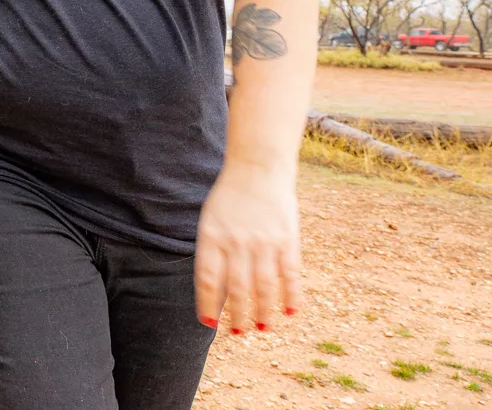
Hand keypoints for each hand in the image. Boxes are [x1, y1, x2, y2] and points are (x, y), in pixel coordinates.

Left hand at [194, 161, 303, 333]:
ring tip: (262, 328)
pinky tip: (291, 312)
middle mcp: (237, 242)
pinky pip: (291, 274)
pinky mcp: (287, 239)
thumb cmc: (229, 199)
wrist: (257, 168)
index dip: (208, 304)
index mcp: (212, 237)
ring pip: (264, 287)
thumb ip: (213, 254)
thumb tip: (216, 293)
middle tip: (238, 332)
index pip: (208, 279)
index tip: (207, 322)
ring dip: (263, 312)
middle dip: (236, 315)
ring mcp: (263, 242)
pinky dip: (292, 295)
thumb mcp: (211, 221)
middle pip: (237, 289)